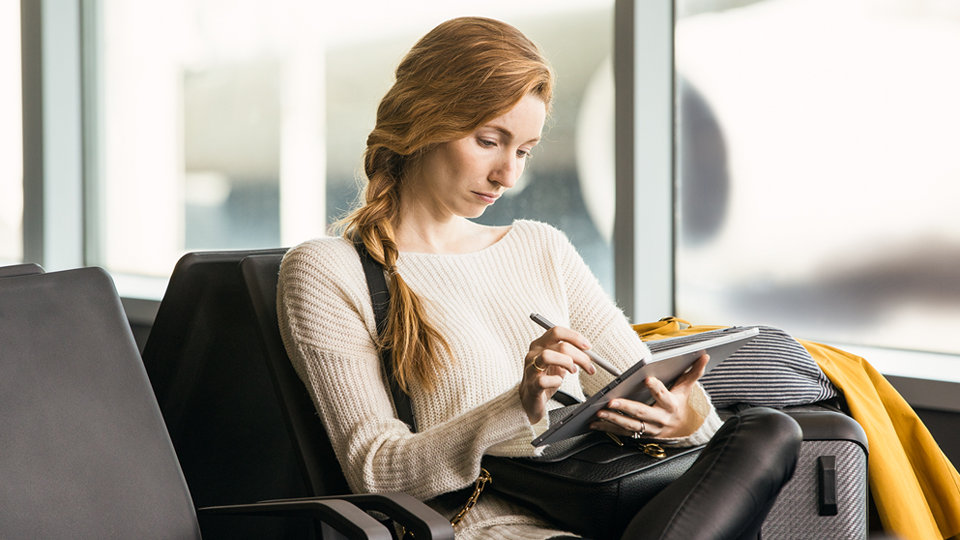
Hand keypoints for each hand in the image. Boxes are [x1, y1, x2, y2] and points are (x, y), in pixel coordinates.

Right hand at [520, 326, 597, 423]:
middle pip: (559, 345)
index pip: (557, 331)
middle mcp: (534, 353)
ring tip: (573, 371)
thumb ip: (570, 355)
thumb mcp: (559, 362)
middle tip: (589, 366)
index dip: (575, 337)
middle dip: (580, 356)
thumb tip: (589, 353)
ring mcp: (530, 368)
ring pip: (547, 356)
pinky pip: (543, 380)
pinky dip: (556, 381)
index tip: (588, 347)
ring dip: (567, 363)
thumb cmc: (546, 378)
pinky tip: (559, 382)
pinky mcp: (531, 385)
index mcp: (540, 344)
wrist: (531, 399)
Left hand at [589, 353, 708, 438]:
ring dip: (613, 420)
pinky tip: (594, 424)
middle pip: (642, 413)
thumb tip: (705, 355)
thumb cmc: (680, 401)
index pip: (663, 395)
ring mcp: (649, 429)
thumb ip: (694, 372)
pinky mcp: (640, 435)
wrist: (682, 427)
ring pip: (630, 426)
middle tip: (611, 401)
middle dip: (625, 407)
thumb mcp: (687, 387)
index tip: (646, 378)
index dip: (656, 388)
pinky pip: (622, 433)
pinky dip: (607, 429)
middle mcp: (660, 419)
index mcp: (671, 405)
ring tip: (598, 413)